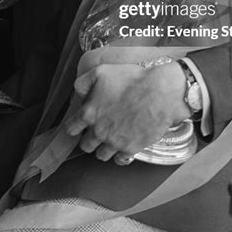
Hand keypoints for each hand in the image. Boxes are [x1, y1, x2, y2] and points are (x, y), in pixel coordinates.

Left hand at [65, 61, 190, 163]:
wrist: (159, 92)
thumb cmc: (132, 80)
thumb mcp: (101, 72)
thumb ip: (83, 83)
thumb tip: (78, 93)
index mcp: (89, 113)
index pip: (71, 128)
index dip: (73, 127)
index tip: (76, 126)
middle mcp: (99, 131)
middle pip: (85, 145)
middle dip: (89, 139)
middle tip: (96, 131)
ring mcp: (115, 142)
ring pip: (101, 155)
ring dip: (103, 148)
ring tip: (110, 139)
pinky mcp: (131, 148)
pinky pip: (120, 160)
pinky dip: (120, 155)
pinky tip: (123, 146)